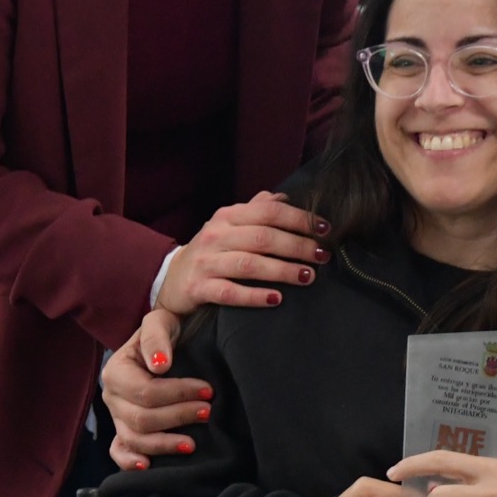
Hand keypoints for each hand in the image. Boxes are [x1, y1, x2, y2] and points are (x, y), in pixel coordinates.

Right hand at [102, 308, 205, 468]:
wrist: (164, 340)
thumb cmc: (166, 330)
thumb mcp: (162, 321)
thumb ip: (157, 336)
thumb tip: (160, 365)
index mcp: (116, 370)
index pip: (146, 391)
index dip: (178, 393)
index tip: (208, 390)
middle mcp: (111, 396)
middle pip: (142, 418)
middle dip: (178, 417)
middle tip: (208, 412)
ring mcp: (116, 416)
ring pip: (135, 439)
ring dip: (164, 444)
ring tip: (193, 443)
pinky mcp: (122, 431)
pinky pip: (119, 452)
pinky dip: (130, 462)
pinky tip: (148, 466)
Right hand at [154, 192, 328, 314]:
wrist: (171, 279)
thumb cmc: (211, 251)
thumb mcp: (230, 225)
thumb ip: (256, 210)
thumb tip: (285, 197)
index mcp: (228, 216)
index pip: (268, 211)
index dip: (299, 219)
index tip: (325, 229)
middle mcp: (216, 235)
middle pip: (263, 237)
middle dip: (297, 246)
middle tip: (322, 256)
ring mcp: (206, 262)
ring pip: (249, 264)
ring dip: (282, 270)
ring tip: (307, 276)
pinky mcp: (198, 288)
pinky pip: (230, 292)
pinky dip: (255, 296)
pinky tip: (277, 299)